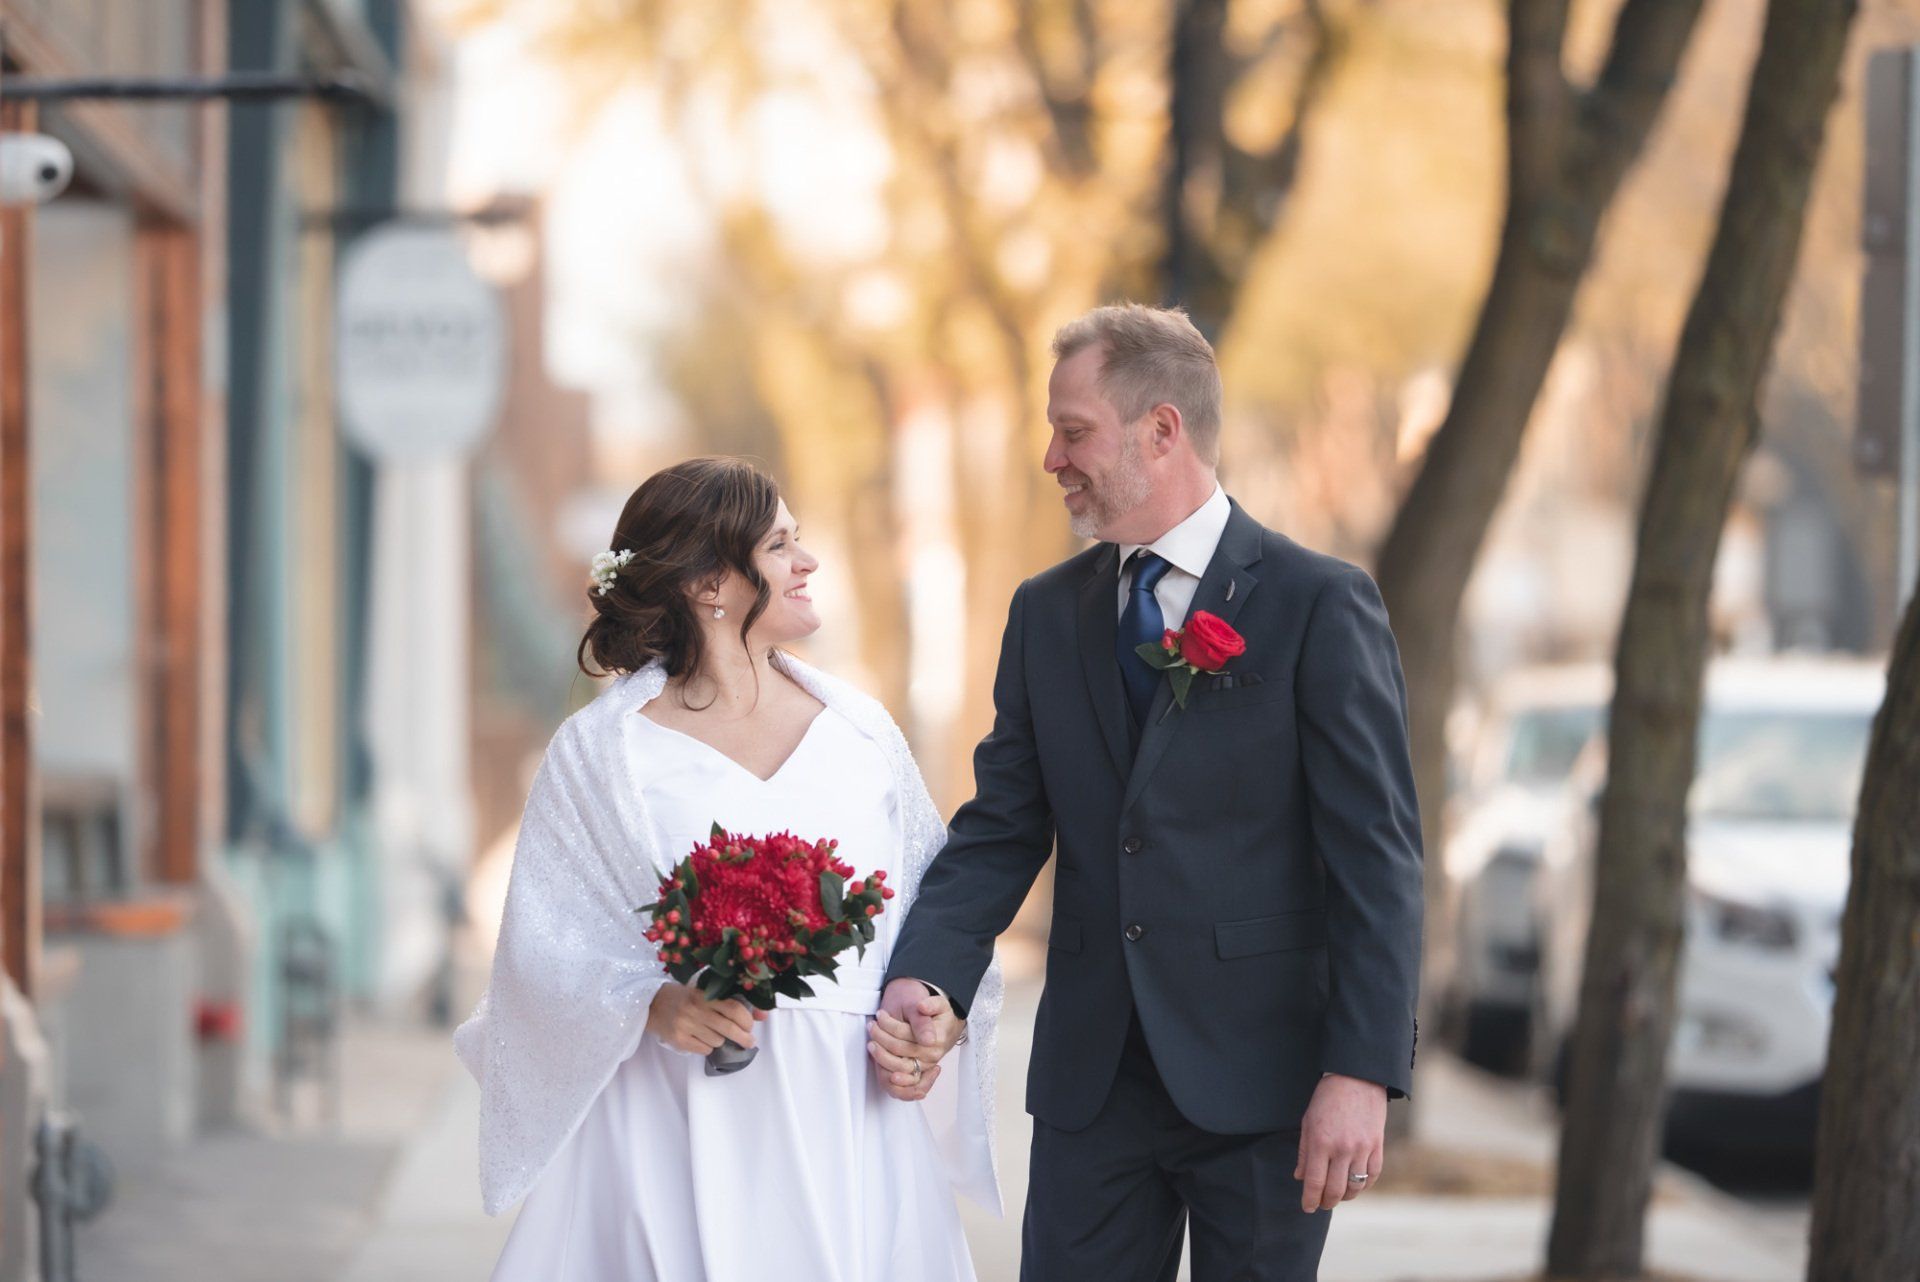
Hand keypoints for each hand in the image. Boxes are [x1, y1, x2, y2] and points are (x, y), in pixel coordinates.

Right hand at [645, 984, 768, 1055]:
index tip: (750, 1026)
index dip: (747, 1020)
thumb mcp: (708, 993)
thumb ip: (734, 1002)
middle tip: (749, 1041)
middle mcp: (695, 1009)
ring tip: (714, 1033)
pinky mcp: (678, 1039)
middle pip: (729, 1028)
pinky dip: (708, 1046)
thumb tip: (763, 1015)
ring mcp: (686, 1025)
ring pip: (717, 1041)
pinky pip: (704, 1049)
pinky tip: (702, 1038)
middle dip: (744, 1038)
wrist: (652, 1005)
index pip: (734, 1008)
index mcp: (705, 994)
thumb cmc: (686, 997)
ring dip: (721, 1040)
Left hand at [868, 978, 962, 1100]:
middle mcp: (932, 1056)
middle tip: (871, 1026)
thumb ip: (931, 1004)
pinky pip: (902, 1085)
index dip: (889, 1025)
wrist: (945, 1024)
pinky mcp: (918, 1073)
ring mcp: (925, 1067)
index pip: (905, 1034)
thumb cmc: (937, 1013)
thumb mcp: (938, 1002)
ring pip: (898, 1070)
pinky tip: (877, 1062)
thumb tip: (922, 1007)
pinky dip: (888, 1076)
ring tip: (871, 1044)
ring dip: (881, 1058)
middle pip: (899, 1051)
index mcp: (937, 1039)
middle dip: (881, 1037)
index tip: (880, 1015)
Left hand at [1293, 1073, 1386, 1211]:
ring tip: (1337, 1196)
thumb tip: (1300, 1178)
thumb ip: (1304, 1152)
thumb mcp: (1308, 1122)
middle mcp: (1342, 1149)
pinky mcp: (1377, 1146)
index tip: (1307, 1207)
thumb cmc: (1327, 1098)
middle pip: (1335, 1190)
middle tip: (1321, 1204)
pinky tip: (1355, 1185)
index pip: (1315, 1182)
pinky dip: (1364, 1186)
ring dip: (1345, 1197)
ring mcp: (1362, 1149)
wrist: (1357, 1078)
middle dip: (1326, 1202)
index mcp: (1321, 1142)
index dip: (1310, 1199)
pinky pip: (1372, 1175)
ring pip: (1355, 1187)